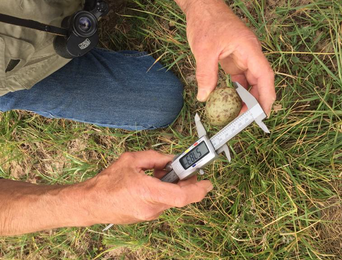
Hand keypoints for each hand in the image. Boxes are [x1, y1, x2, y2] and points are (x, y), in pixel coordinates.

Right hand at [80, 150, 212, 224]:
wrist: (91, 203)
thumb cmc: (107, 182)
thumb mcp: (132, 160)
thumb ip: (155, 158)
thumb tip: (171, 159)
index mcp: (147, 192)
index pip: (182, 196)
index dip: (198, 189)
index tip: (208, 182)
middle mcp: (151, 207)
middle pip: (179, 196)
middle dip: (186, 182)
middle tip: (185, 170)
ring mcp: (148, 215)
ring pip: (171, 200)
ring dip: (172, 186)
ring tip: (161, 173)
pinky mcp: (146, 217)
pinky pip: (162, 203)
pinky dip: (163, 192)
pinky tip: (154, 182)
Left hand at [183, 0, 275, 114]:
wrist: (202, 8)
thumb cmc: (207, 21)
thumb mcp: (204, 49)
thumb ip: (206, 74)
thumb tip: (204, 96)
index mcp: (249, 48)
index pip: (264, 75)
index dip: (266, 95)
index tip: (264, 112)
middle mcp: (249, 54)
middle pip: (259, 81)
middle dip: (256, 101)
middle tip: (247, 119)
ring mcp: (241, 58)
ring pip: (249, 82)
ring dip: (246, 98)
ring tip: (239, 114)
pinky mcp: (233, 61)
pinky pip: (238, 79)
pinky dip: (237, 92)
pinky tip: (232, 102)